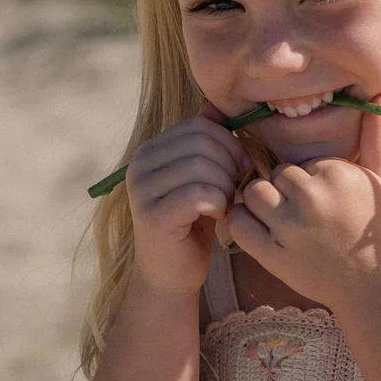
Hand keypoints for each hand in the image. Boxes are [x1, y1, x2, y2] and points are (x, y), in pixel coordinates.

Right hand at [125, 101, 251, 298]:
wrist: (171, 274)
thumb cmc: (192, 224)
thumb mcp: (202, 178)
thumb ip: (206, 143)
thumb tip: (214, 106)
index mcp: (151, 150)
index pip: (200, 127)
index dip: (230, 145)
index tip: (240, 170)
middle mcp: (140, 165)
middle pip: (202, 144)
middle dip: (229, 166)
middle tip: (234, 190)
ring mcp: (142, 191)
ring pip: (203, 167)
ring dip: (225, 187)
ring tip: (224, 205)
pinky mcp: (153, 216)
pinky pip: (199, 194)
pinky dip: (218, 204)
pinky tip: (216, 216)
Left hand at [218, 92, 380, 309]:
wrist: (376, 286)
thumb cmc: (380, 230)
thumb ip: (378, 137)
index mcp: (334, 174)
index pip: (297, 162)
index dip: (305, 179)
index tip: (321, 199)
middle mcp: (310, 198)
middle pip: (273, 175)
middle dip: (282, 191)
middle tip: (301, 213)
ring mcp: (289, 228)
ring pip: (252, 194)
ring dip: (261, 205)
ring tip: (282, 220)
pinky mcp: (273, 255)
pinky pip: (239, 224)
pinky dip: (242, 223)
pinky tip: (261, 230)